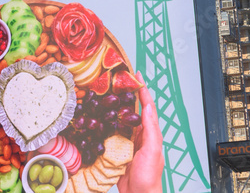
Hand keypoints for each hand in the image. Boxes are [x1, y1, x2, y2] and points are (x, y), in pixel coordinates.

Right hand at [117, 73, 163, 192]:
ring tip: (106, 91)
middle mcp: (139, 134)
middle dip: (126, 93)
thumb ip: (150, 130)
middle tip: (117, 78)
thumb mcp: (152, 151)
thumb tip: (147, 107)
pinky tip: (97, 116)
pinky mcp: (117, 149)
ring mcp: (128, 141)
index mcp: (150, 133)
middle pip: (132, 109)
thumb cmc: (148, 176)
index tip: (135, 74)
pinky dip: (105, 121)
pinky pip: (110, 131)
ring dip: (114, 104)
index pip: (147, 106)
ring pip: (120, 118)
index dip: (142, 90)